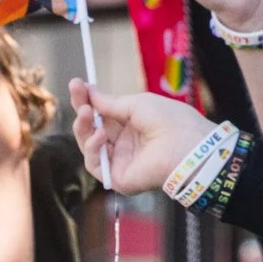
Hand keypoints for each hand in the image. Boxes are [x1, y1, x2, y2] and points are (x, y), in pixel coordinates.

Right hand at [69, 80, 214, 193]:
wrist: (186, 144)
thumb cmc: (169, 120)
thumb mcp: (137, 104)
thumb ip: (110, 102)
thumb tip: (89, 91)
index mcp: (132, 125)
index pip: (102, 113)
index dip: (87, 100)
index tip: (76, 84)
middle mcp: (124, 143)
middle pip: (91, 129)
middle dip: (82, 112)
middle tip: (78, 98)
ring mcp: (120, 161)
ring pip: (89, 146)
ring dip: (83, 128)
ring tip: (86, 113)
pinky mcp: (118, 177)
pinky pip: (95, 164)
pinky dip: (92, 148)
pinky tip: (99, 135)